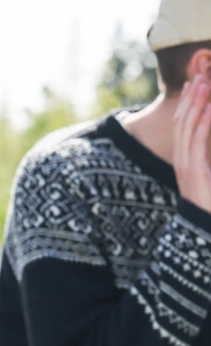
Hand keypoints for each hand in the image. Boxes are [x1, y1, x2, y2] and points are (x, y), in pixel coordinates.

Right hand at [173, 77, 210, 213]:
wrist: (204, 225)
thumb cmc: (209, 201)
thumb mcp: (210, 172)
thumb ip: (209, 155)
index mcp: (185, 159)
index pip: (182, 126)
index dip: (187, 104)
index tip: (194, 84)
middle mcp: (182, 161)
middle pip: (181, 123)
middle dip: (190, 99)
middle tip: (199, 76)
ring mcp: (186, 166)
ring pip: (187, 128)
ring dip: (196, 105)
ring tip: (204, 84)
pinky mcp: (194, 171)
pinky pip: (197, 142)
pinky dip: (204, 123)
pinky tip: (210, 108)